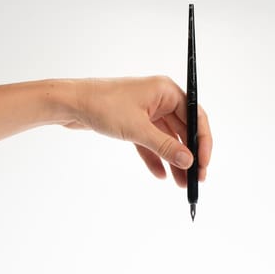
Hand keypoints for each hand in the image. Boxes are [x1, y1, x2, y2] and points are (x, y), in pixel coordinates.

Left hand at [71, 76, 211, 186]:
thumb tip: (189, 161)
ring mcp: (146, 110)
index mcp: (166, 91)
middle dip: (188, 155)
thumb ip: (165, 146)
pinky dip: (155, 157)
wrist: (70, 102)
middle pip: (183, 130)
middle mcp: (159, 99)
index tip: (204, 163)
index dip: (203, 142)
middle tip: (195, 178)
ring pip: (167, 139)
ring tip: (181, 183)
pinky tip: (160, 174)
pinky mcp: (133, 121)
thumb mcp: (138, 129)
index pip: (196, 116)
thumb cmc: (103, 105)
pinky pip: (150, 142)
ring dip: (173, 160)